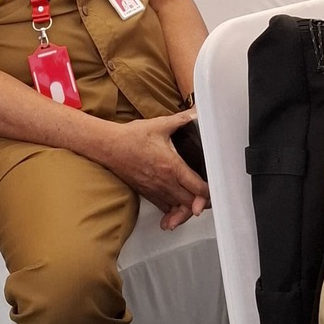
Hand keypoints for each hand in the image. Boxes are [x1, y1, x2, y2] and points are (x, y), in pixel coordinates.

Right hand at [106, 110, 208, 228]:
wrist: (109, 146)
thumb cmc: (132, 137)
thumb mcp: (160, 125)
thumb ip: (181, 120)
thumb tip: (196, 113)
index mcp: (172, 167)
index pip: (198, 188)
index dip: (209, 192)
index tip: (214, 189)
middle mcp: (165, 182)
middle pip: (190, 203)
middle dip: (202, 203)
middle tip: (209, 199)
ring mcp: (155, 190)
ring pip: (177, 209)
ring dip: (187, 209)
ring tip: (195, 206)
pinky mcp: (146, 193)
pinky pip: (164, 208)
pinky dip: (173, 211)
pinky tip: (177, 209)